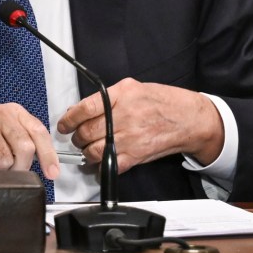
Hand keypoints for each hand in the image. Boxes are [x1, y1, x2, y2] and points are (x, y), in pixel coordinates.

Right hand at [0, 103, 58, 179]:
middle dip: (20, 167)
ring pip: (6, 159)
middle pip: (25, 149)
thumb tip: (41, 164)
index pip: (40, 133)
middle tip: (11, 171)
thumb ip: (21, 138)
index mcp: (16, 112)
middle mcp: (5, 115)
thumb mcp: (3, 126)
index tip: (52, 172)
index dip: (49, 155)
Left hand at [57, 80, 224, 174]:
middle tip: (78, 136)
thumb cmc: (163, 101)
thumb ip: (108, 96)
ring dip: (86, 152)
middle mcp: (123, 118)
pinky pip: (109, 165)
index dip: (69, 119)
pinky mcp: (135, 156)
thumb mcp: (133, 87)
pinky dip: (101, 164)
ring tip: (89, 147)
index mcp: (121, 97)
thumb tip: (83, 109)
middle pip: (85, 133)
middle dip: (77, 137)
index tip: (64, 124)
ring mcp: (129, 139)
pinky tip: (102, 158)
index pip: (84, 109)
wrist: (188, 119)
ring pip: (93, 152)